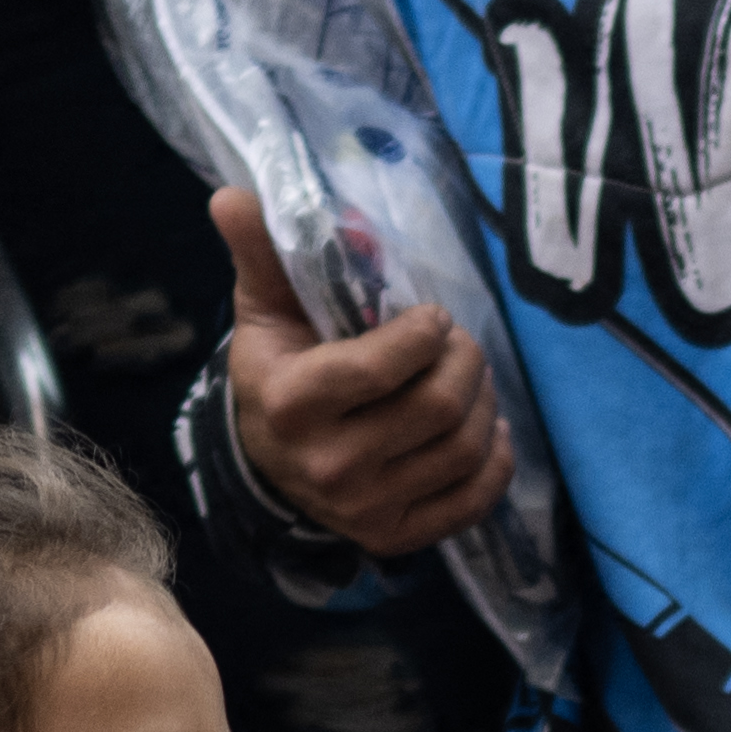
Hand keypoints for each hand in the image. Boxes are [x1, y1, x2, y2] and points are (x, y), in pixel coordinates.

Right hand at [212, 188, 516, 553]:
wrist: (267, 462)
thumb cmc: (277, 372)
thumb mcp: (264, 312)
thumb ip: (262, 253)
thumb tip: (234, 195)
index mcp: (292, 404)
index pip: (381, 368)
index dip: (424, 334)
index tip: (434, 316)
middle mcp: (328, 464)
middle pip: (436, 408)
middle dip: (464, 363)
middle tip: (461, 343)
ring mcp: (364, 508)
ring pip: (462, 449)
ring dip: (483, 402)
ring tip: (470, 377)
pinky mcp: (396, 536)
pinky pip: (473, 500)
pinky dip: (496, 460)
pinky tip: (488, 428)